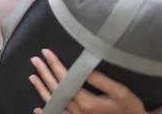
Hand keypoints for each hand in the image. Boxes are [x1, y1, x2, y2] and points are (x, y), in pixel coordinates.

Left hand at [29, 49, 145, 113]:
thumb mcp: (119, 92)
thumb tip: (84, 68)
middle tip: (35, 59)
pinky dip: (46, 112)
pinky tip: (37, 109)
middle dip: (44, 72)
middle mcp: (77, 110)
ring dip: (41, 88)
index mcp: (86, 101)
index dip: (54, 64)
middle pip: (56, 89)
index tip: (46, 52)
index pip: (65, 79)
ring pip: (53, 102)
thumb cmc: (129, 107)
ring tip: (32, 75)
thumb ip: (100, 80)